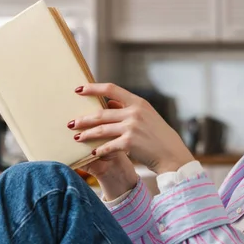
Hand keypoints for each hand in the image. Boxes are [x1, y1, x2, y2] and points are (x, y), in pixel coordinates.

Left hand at [70, 83, 194, 173]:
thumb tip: (110, 102)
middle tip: (71, 123)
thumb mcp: (148, 117)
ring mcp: (132, 127)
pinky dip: (99, 149)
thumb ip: (129, 109)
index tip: (78, 89)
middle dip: (83, 119)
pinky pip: (108, 146)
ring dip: (86, 134)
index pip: (111, 89)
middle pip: (101, 113)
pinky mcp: (130, 143)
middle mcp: (134, 113)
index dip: (93, 88)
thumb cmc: (160, 137)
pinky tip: (92, 152)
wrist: (172, 155)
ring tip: (76, 137)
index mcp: (139, 103)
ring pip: (101, 129)